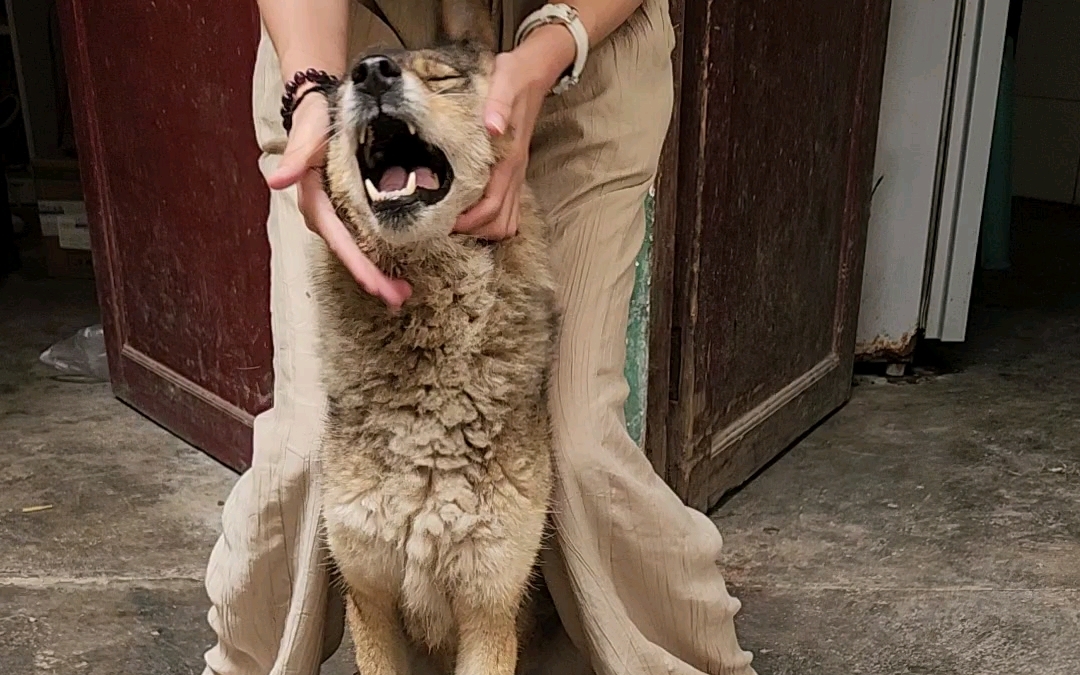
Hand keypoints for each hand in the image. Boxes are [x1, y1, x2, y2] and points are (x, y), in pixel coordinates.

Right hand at [266, 92, 411, 308]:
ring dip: (377, 271)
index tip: (376, 286)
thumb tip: (276, 182)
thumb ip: (296, 155)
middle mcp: (323, 211)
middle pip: (348, 252)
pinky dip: (377, 253)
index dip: (357, 263)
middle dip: (372, 278)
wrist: (321, 103)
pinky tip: (395, 267)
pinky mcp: (346, 208)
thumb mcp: (309, 130)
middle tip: (399, 298)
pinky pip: (362, 237)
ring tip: (401, 291)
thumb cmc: (316, 115)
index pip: (337, 237)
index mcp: (314, 197)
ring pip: (355, 249)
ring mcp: (335, 212)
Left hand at [453, 25, 575, 240]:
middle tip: (444, 222)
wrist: (535, 73)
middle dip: (473, 230)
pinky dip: (492, 219)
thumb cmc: (514, 78)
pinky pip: (509, 210)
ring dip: (484, 228)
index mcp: (509, 159)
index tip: (444, 220)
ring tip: (457, 219)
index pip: (492, 206)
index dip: (468, 221)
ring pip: (507, 222)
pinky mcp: (514, 173)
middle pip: (500, 223)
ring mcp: (517, 176)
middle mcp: (515, 173)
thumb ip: (498, 104)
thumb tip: (492, 127)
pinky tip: (471, 209)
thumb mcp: (504, 81)